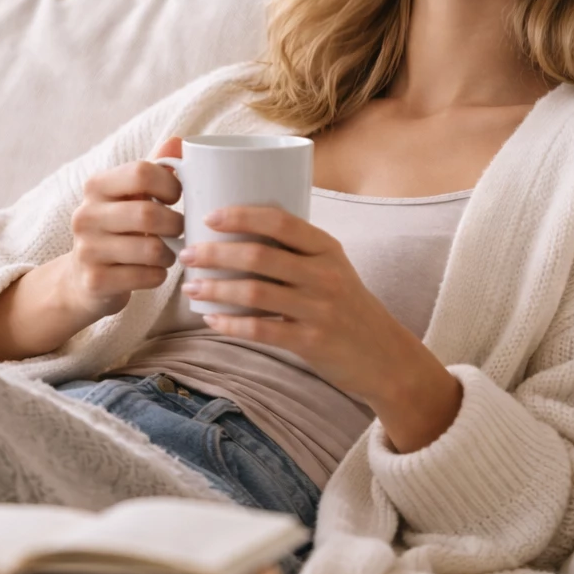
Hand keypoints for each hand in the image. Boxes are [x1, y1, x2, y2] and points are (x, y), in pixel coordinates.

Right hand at [61, 137, 185, 323]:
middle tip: (179, 230)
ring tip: (167, 252)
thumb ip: (154, 169)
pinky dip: (159, 275)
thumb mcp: (130, 196)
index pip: (142, 172)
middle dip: (175, 224)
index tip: (175, 197)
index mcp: (96, 186)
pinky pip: (147, 276)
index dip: (170, 185)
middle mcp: (86, 215)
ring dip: (170, 253)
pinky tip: (153, 271)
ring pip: (151, 249)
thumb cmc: (117, 229)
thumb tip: (179, 141)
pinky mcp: (95, 280)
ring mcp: (87, 249)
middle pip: (149, 213)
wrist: (83, 279)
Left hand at [178, 206, 418, 407]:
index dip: (241, 216)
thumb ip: (297, 252)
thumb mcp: (333, 268)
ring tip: (191, 287)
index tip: (210, 218)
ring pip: (254, 292)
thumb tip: (240, 233)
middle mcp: (325, 274)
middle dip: (215, 253)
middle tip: (188, 254)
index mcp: (327, 249)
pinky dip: (231, 324)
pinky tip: (212, 319)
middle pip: (259, 256)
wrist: (385, 356)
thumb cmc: (348, 307)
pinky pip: (261, 330)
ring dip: (216, 288)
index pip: (280, 221)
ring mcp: (319, 309)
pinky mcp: (312, 342)